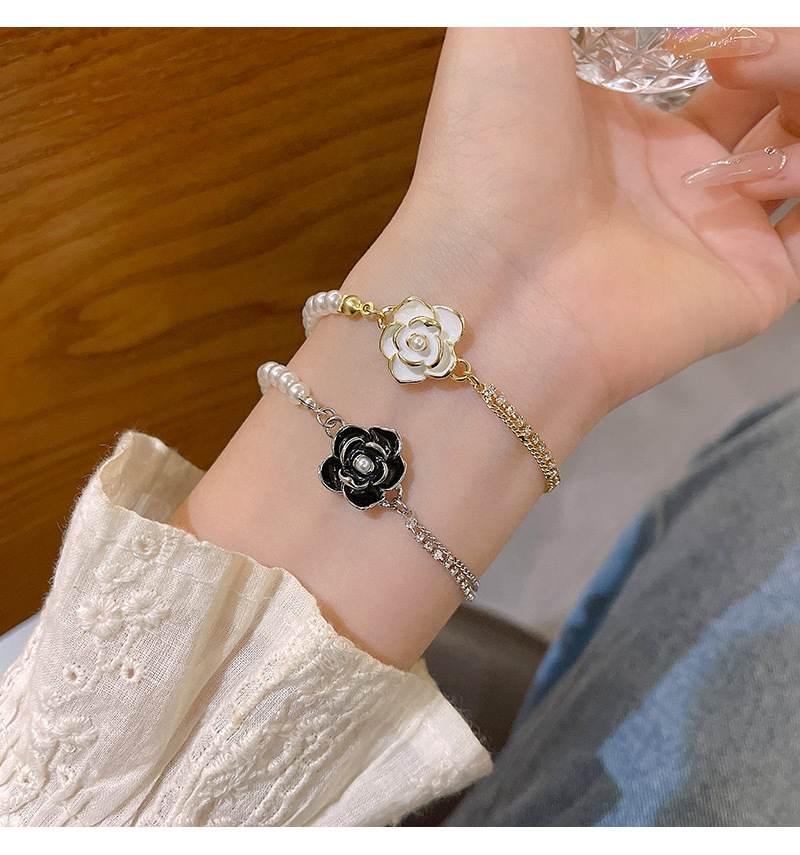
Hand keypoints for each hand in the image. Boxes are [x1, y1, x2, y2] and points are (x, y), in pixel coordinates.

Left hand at [374, 28, 798, 428]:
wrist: (493, 282)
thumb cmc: (486, 157)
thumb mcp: (507, 30)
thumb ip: (564, 3)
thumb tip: (636, 13)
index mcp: (625, 124)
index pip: (718, 57)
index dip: (730, 30)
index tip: (702, 27)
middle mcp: (671, 178)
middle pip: (772, 95)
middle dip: (777, 51)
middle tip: (730, 53)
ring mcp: (712, 231)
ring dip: (799, 90)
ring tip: (738, 87)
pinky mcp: (749, 282)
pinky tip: (750, 170)